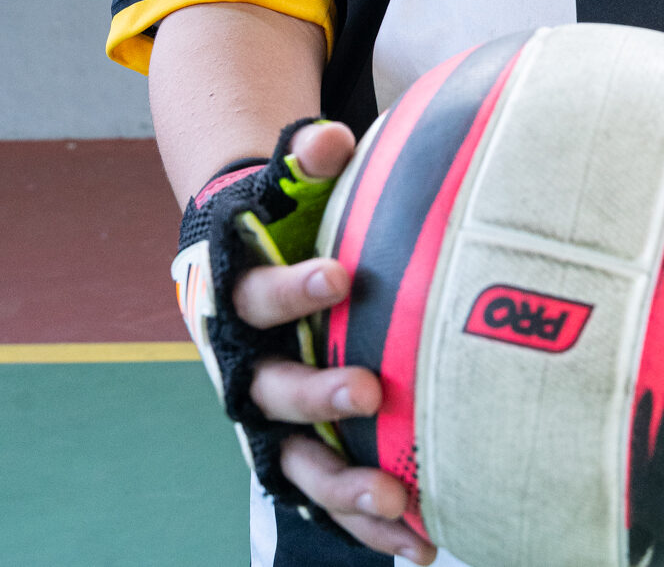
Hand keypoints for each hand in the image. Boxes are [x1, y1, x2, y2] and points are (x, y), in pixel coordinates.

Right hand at [232, 122, 437, 564]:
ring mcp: (274, 417)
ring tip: (398, 497)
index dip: (295, 288)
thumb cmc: (280, 223)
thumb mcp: (286, 188)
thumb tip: (331, 136)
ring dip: (344, 481)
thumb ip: (306, 160)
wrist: (243, 268)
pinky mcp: (300, 451)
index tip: (341, 276)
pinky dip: (366, 522)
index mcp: (243, 298)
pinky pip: (329, 493)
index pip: (259, 294)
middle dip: (319, 393)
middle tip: (368, 391)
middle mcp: (250, 366)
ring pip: (298, 460)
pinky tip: (420, 543)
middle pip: (274, 389)